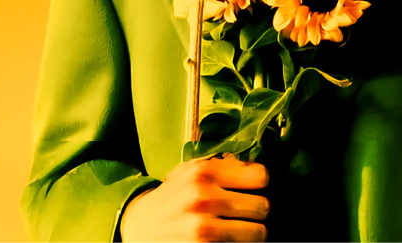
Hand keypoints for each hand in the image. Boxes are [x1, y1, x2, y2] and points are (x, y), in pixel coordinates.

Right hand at [120, 153, 269, 241]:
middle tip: (244, 214)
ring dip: (251, 233)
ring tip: (238, 230)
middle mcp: (204, 197)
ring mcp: (203, 227)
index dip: (260, 184)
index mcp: (204, 172)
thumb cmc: (171, 197)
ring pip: (258, 232)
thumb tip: (259, 171)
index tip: (253, 189)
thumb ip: (221, 167)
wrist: (138, 227)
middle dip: (256, 212)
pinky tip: (226, 240)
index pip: (260, 176)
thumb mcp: (189, 172)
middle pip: (263, 206)